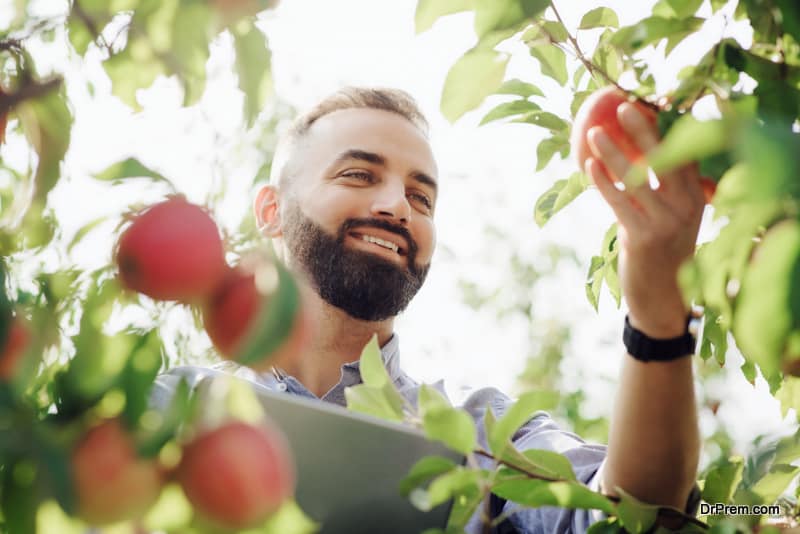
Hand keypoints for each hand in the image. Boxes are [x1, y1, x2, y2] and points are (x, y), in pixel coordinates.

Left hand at [584, 102, 704, 337]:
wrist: (662, 297)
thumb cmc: (662, 249)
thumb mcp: (674, 216)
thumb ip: (666, 186)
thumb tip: (639, 149)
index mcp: (698, 195)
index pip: (686, 151)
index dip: (668, 125)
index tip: (648, 101)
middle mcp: (688, 204)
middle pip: (666, 157)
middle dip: (643, 128)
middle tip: (622, 105)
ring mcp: (667, 221)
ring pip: (637, 177)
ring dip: (612, 152)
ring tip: (592, 132)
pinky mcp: (644, 236)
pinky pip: (619, 202)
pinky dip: (603, 182)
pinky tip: (589, 165)